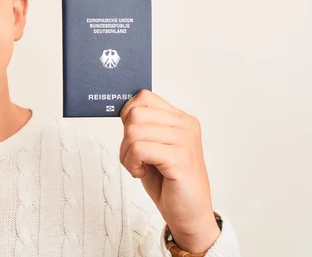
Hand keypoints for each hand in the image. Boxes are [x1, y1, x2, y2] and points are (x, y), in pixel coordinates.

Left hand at [119, 89, 219, 252]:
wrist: (189, 214)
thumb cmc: (169, 181)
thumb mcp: (153, 146)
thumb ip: (143, 126)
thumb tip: (122, 109)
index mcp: (181, 118)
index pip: (143, 97)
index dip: (128, 116)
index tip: (132, 138)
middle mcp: (186, 125)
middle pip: (135, 114)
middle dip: (125, 138)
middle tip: (134, 157)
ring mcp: (185, 141)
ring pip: (133, 131)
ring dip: (127, 153)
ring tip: (139, 166)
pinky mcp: (180, 158)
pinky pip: (139, 149)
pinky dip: (131, 163)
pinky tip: (142, 172)